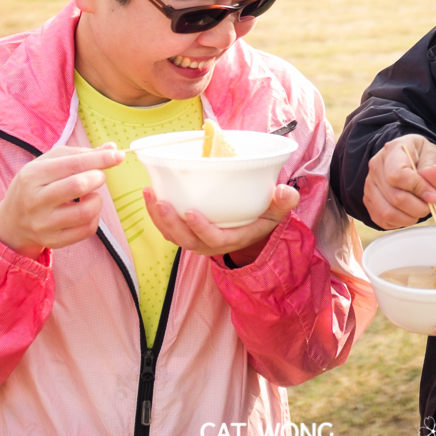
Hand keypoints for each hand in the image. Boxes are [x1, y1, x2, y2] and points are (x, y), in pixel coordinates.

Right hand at [0, 144, 125, 258]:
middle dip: (97, 177)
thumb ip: (79, 154)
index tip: (118, 155)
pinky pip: (87, 230)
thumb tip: (112, 147)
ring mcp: (44, 224)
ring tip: (90, 195)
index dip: (100, 159)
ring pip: (86, 211)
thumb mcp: (47, 164)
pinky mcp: (54, 241)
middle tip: (98, 176)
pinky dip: (95, 217)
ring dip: (97, 200)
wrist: (12, 222)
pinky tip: (87, 210)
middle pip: (78, 186)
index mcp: (32, 175)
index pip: (73, 164)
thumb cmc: (35, 186)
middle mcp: (35, 200)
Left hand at [145, 184, 297, 263]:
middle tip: (160, 201)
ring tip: (150, 194)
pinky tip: (151, 194)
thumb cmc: (264, 214)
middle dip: (171, 223)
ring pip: (173, 235)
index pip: (214, 239)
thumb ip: (283, 202)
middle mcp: (211, 243)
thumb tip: (286, 192)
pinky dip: (156, 215)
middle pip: (186, 240)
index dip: (201, 228)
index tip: (190, 211)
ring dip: (158, 218)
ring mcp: (197, 239)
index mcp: (233, 238)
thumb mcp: (277, 210)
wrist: (253, 225)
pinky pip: (168, 228)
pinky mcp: (187, 232)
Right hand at [363, 134, 435, 229]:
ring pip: (387, 212)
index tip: (433, 196)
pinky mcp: (369, 202)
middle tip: (429, 204)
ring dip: (409, 217)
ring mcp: (369, 186)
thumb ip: (433, 168)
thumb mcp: (432, 155)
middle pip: (395, 197)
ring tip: (419, 209)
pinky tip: (408, 212)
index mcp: (391, 151)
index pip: (398, 175)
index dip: (418, 189)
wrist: (410, 160)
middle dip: (418, 207)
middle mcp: (375, 168)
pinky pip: (383, 220)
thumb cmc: (421, 157)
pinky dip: (400, 222)